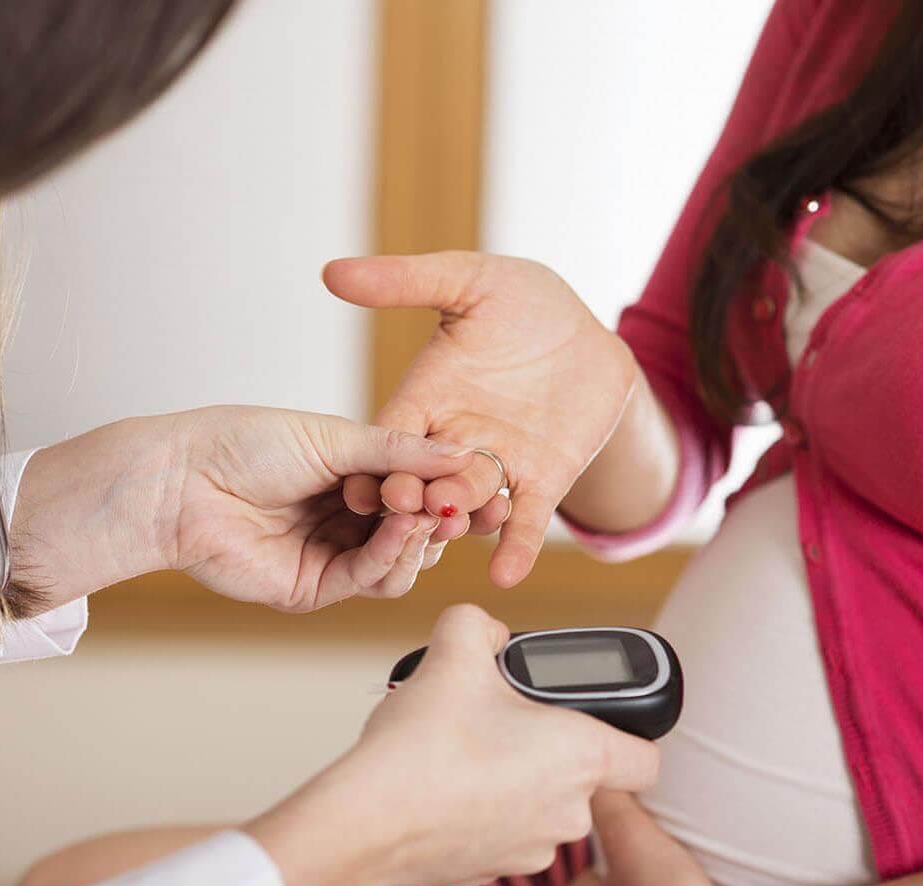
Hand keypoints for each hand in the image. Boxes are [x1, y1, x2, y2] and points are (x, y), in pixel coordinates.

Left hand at [168, 406, 475, 609]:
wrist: (181, 482)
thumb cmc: (243, 445)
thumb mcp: (335, 437)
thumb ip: (401, 452)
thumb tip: (463, 453)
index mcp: (352, 476)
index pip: (417, 488)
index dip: (446, 486)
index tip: (474, 476)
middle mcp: (346, 518)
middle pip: (417, 530)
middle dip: (440, 516)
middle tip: (455, 501)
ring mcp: (332, 555)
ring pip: (402, 562)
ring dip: (420, 538)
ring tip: (425, 512)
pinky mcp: (315, 588)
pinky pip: (370, 579)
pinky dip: (393, 554)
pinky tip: (401, 528)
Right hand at [243, 606, 660, 885]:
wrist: (366, 821)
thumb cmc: (423, 745)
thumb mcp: (454, 651)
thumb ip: (480, 624)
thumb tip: (489, 632)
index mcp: (582, 758)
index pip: (648, 759)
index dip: (629, 734)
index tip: (590, 718)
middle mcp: (569, 814)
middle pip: (586, 780)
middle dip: (551, 750)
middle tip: (505, 722)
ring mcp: (530, 853)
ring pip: (542, 810)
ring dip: (517, 783)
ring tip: (467, 753)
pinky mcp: (489, 875)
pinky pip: (501, 836)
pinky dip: (481, 814)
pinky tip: (444, 788)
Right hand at [323, 253, 639, 586]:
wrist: (589, 332)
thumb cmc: (524, 302)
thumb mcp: (468, 281)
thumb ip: (405, 282)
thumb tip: (333, 273)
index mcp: (425, 398)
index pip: (389, 438)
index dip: (372, 463)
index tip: (353, 488)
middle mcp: (453, 440)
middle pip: (424, 479)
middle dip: (413, 496)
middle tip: (404, 507)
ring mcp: (497, 465)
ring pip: (469, 503)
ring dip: (459, 519)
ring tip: (454, 528)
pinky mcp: (542, 480)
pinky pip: (525, 520)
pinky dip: (515, 547)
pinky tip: (507, 574)